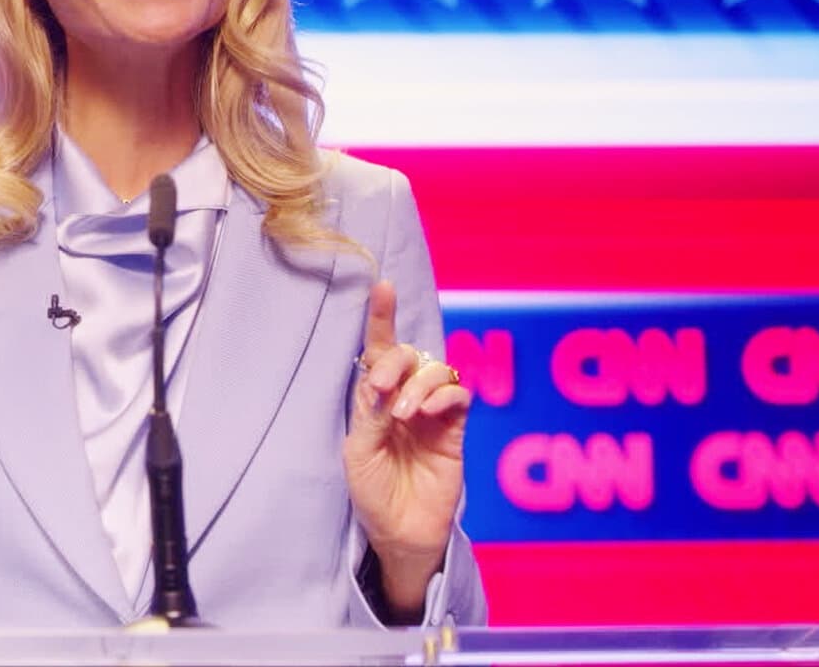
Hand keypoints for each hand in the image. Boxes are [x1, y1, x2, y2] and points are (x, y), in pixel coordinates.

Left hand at [342, 279, 469, 614]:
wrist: (399, 532)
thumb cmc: (372, 492)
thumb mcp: (360, 452)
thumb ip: (372, 413)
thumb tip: (382, 380)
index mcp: (374, 400)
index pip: (377, 351)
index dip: (380, 318)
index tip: (381, 286)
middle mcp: (403, 399)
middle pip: (407, 354)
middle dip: (395, 361)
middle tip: (383, 388)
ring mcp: (431, 413)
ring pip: (434, 371)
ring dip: (418, 384)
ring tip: (404, 415)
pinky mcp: (455, 430)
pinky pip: (458, 396)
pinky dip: (444, 395)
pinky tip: (428, 413)